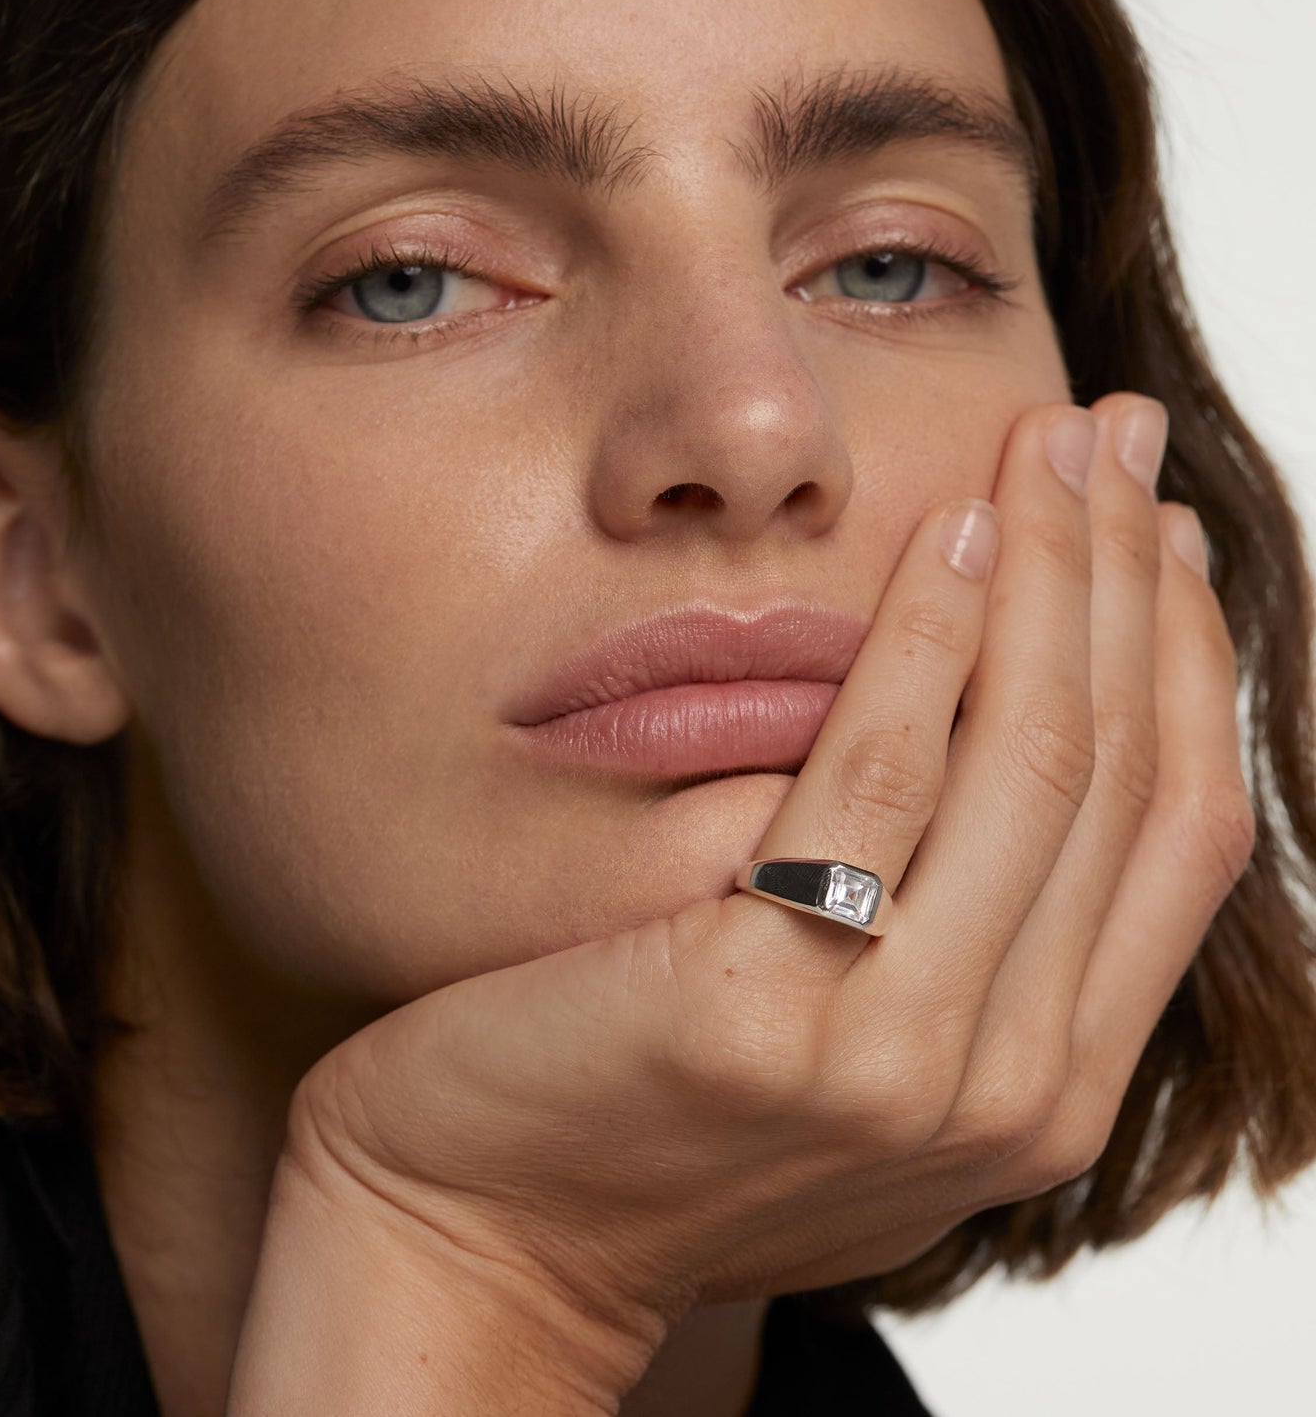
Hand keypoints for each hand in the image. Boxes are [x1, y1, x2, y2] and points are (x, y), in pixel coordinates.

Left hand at [266, 394, 1253, 1400]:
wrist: (475, 1228)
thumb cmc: (647, 1104)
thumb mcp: (853, 1036)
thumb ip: (958, 927)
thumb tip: (1020, 719)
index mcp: (1048, 1088)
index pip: (1178, 834)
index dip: (1184, 660)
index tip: (1157, 529)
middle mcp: (1005, 1086)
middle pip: (1117, 775)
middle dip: (1130, 578)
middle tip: (1119, 431)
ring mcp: (896, 1061)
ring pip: (1029, 759)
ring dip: (1055, 573)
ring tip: (1049, 440)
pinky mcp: (769, 1009)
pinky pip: (880, 775)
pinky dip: (927, 637)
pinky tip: (943, 529)